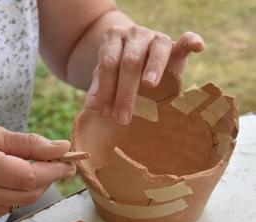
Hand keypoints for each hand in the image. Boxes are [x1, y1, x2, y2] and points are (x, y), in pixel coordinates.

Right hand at [0, 123, 74, 221]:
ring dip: (36, 186)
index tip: (69, 163)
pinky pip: (10, 208)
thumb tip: (62, 148)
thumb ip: (29, 142)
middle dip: (50, 178)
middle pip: (29, 192)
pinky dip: (19, 194)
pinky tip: (11, 181)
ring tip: (33, 168)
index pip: (28, 176)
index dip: (54, 170)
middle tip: (58, 164)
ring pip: (23, 202)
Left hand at [85, 26, 204, 123]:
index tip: (106, 114)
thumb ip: (99, 91)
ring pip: (156, 50)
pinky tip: (198, 47)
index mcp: (113, 40)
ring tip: (150, 86)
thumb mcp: (105, 78)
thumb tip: (91, 110)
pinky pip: (185, 40)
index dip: (106, 90)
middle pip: (130, 62)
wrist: (133, 53)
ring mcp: (155, 37)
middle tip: (123, 118)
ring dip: (154, 68)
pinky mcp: (174, 44)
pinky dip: (192, 42)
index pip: (108, 65)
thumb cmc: (118, 71)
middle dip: (126, 92)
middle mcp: (134, 34)